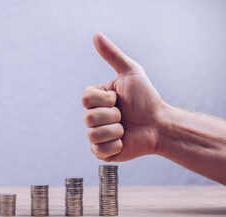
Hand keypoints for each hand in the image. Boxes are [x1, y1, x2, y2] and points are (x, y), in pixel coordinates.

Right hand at [82, 32, 164, 161]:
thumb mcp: (130, 72)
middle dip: (113, 116)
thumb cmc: (146, 99)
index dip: (105, 100)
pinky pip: (99, 150)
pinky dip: (116, 145)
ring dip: (116, 131)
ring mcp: (97, 135)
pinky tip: (124, 141)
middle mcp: (93, 118)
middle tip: (125, 115)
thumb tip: (96, 34)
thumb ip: (112, 54)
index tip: (119, 98)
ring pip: (93, 134)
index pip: (85, 99)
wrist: (160, 125)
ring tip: (126, 129)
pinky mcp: (102, 152)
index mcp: (96, 101)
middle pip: (89, 117)